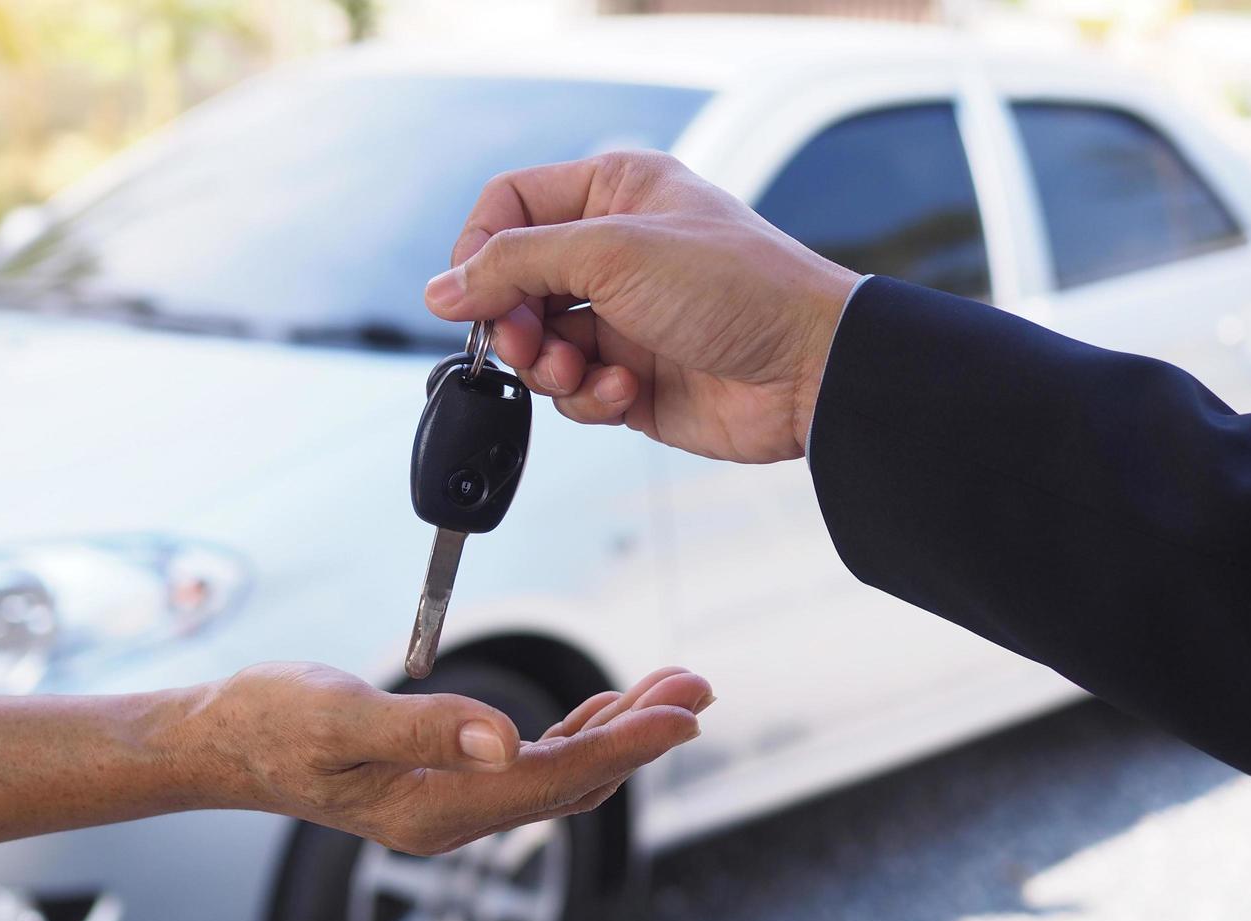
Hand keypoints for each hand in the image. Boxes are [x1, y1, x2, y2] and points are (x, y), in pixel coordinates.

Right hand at [182, 663, 711, 854]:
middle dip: (641, 734)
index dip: (626, 745)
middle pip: (573, 780)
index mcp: (435, 807)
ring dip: (615, 731)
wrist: (225, 740)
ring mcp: (450, 803)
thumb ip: (423, 727)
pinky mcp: (444, 781)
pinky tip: (597, 710)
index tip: (683, 713)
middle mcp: (453, 816)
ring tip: (666, 689)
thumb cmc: (271, 723)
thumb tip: (503, 738)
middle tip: (697, 688)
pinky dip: (574, 734)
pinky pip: (530, 764)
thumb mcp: (338, 716)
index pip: (556, 778)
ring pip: (558, 772)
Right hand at [424, 151, 861, 462]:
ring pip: (537, 345)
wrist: (808, 370)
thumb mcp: (614, 252)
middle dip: (512, 321)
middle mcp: (613, 251)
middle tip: (525, 343)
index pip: (510, 206)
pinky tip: (629, 388)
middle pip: (514, 283)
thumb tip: (441, 288)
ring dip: (549, 366)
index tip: (470, 294)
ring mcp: (622, 316)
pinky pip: (574, 390)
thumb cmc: (738, 288)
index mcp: (613, 193)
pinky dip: (590, 396)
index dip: (480, 249)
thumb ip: (516, 265)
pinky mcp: (632, 376)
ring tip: (582, 370)